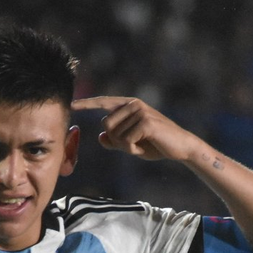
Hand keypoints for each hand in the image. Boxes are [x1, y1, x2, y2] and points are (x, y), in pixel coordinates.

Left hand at [72, 96, 199, 160]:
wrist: (180, 148)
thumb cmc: (155, 144)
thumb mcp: (132, 144)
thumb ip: (115, 141)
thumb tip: (101, 136)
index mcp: (129, 105)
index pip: (103, 102)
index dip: (87, 103)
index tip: (72, 104)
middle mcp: (133, 104)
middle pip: (106, 124)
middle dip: (115, 140)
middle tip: (133, 145)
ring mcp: (140, 111)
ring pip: (115, 134)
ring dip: (125, 147)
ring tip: (141, 145)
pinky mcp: (145, 122)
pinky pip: (125, 141)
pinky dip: (132, 150)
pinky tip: (144, 148)